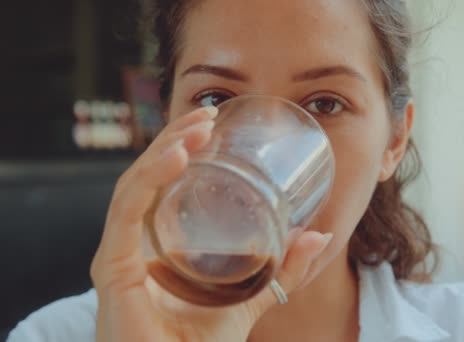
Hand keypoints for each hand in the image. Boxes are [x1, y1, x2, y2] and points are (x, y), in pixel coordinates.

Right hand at [90, 106, 331, 341]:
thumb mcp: (251, 301)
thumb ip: (282, 272)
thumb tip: (319, 235)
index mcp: (155, 247)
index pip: (161, 185)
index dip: (182, 148)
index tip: (213, 123)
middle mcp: (131, 246)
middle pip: (147, 177)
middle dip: (175, 139)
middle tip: (209, 114)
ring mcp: (119, 255)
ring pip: (134, 185)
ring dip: (165, 148)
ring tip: (198, 126)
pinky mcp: (113, 270)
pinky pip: (125, 213)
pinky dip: (149, 179)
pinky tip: (178, 156)